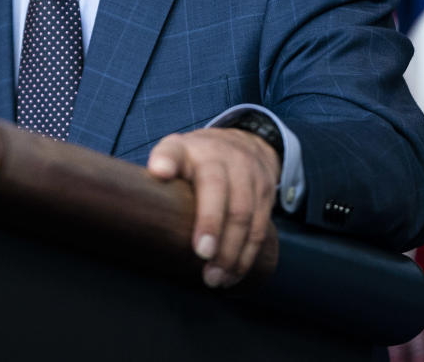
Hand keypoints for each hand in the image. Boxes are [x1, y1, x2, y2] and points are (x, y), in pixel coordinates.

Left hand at [147, 127, 279, 287]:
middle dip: (213, 228)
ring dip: (232, 253)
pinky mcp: (267, 193)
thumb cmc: (196, 159)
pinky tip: (233, 274)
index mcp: (192, 150)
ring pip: (245, 216)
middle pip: (221, 193)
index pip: (177, 153)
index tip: (164, 179)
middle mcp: (224, 158)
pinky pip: (260, 228)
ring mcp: (249, 175)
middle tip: (202, 260)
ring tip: (215, 279)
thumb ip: (162, 165)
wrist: (243, 144)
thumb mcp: (174, 152)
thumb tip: (156, 175)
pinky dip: (247, 256)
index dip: (169, 165)